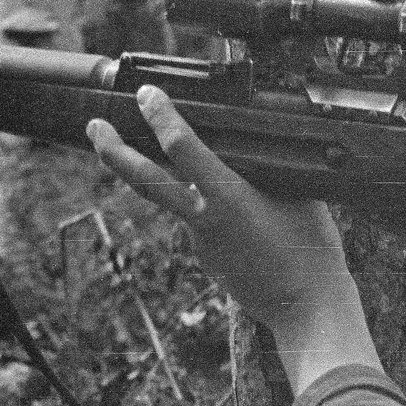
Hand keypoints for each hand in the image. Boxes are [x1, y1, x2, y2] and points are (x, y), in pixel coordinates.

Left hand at [86, 85, 380, 393]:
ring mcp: (202, 244)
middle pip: (146, 182)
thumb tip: (252, 154)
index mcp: (228, 199)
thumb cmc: (312, 252)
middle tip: (94, 127)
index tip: (146, 95)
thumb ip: (269, 171)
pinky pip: (204, 225)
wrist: (307, 310)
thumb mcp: (299, 196)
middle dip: (114, 151)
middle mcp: (205, 220)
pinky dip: (216, 216)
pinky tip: (250, 227)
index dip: (161, 117)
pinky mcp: (208, 259)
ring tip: (188, 175)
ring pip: (180, 202)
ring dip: (172, 183)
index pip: (182, 149)